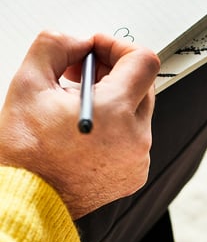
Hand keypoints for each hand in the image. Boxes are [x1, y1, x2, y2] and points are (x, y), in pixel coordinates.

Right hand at [0, 31, 159, 218]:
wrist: (31, 198)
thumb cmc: (28, 151)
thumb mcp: (30, 82)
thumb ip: (56, 46)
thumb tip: (79, 42)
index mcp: (116, 113)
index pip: (144, 61)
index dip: (119, 46)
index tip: (97, 49)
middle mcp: (137, 139)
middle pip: (144, 86)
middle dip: (114, 72)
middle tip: (81, 74)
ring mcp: (140, 160)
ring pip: (139, 114)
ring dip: (115, 102)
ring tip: (79, 107)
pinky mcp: (136, 176)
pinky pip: (136, 142)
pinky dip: (117, 131)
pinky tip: (89, 134)